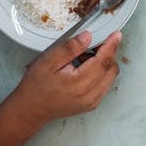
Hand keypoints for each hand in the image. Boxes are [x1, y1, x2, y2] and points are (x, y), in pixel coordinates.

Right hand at [5, 31, 121, 131]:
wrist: (29, 111)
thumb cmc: (36, 87)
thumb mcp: (48, 61)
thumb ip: (69, 48)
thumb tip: (88, 36)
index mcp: (79, 84)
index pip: (104, 61)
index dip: (112, 45)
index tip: (116, 34)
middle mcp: (89, 95)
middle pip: (111, 68)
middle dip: (108, 53)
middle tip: (94, 44)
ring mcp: (92, 102)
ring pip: (110, 76)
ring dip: (104, 63)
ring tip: (85, 57)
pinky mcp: (91, 104)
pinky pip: (105, 84)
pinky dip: (101, 73)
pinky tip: (85, 68)